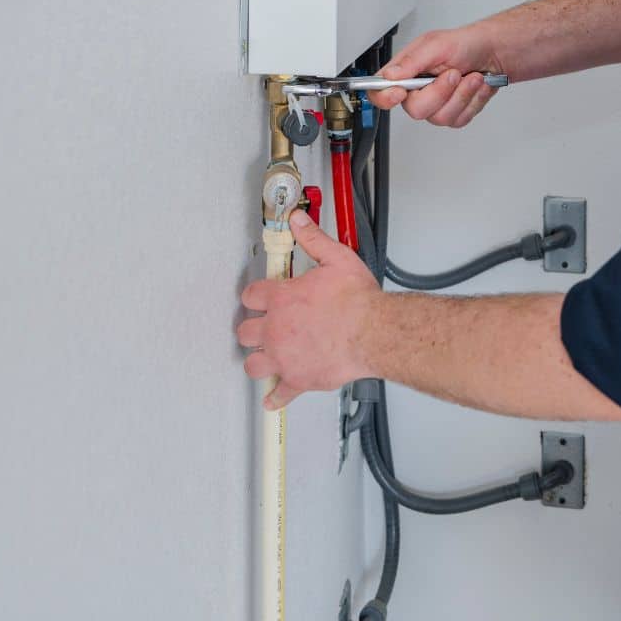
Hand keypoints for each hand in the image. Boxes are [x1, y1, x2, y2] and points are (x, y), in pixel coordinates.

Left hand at [238, 211, 380, 409]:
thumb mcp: (337, 259)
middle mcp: (276, 329)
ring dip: (258, 360)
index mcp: (281, 299)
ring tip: (266, 356)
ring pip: (253, 364)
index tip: (263, 297)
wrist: (375, 332)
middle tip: (264, 326)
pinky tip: (274, 398)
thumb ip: (313, 240)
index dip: (256, 295)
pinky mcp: (298, 379)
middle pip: (245, 332)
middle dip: (253, 328)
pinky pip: (279, 394)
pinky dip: (276, 397)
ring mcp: (284, 357)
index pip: (251, 296)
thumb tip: (298, 222)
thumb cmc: (358, 301)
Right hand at [369, 24, 505, 127]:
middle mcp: (417, 90)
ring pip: (441, 117)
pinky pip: (459, 119)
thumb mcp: (438, 44)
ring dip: (462, 95)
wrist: (493, 52)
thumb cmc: (465, 44)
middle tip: (454, 74)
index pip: (380, 91)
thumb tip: (390, 75)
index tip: (400, 92)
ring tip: (472, 77)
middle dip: (440, 92)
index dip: (385, 97)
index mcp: (405, 71)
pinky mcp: (454, 113)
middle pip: (415, 110)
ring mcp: (436, 104)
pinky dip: (473, 100)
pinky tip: (476, 86)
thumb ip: (412, 61)